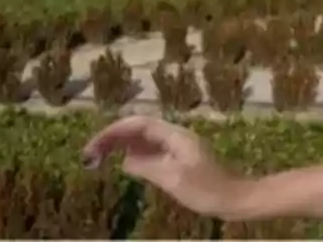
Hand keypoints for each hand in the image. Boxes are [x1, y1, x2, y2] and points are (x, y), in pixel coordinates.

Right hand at [82, 115, 245, 217]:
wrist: (233, 198)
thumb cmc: (207, 189)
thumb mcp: (174, 179)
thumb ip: (148, 166)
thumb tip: (125, 160)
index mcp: (175, 136)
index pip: (138, 125)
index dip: (113, 132)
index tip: (92, 147)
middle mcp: (175, 136)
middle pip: (138, 129)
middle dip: (112, 137)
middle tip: (88, 155)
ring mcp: (176, 147)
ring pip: (142, 139)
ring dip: (119, 145)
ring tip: (97, 158)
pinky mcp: (177, 159)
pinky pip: (149, 150)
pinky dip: (131, 154)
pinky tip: (121, 163)